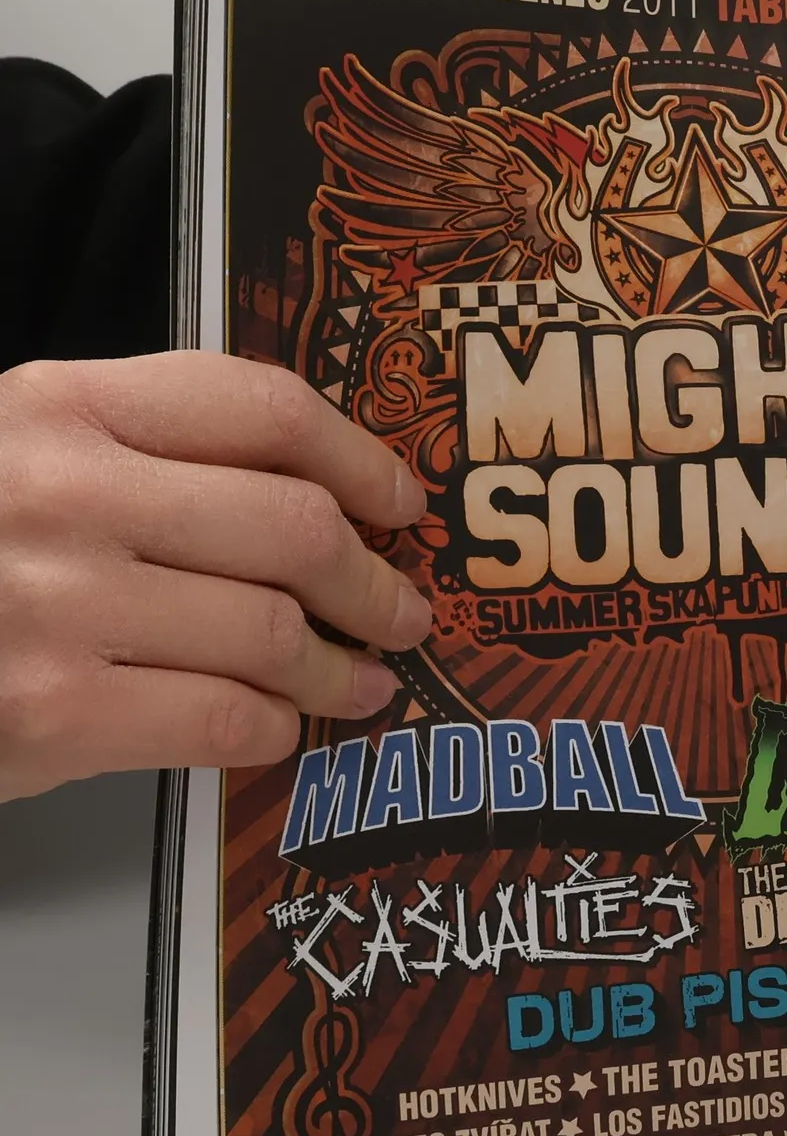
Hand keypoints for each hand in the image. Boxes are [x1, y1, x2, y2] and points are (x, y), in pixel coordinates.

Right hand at [0, 353, 431, 801]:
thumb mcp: (24, 453)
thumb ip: (147, 450)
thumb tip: (319, 495)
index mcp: (63, 406)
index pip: (263, 408)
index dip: (362, 459)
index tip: (401, 502)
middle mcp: (66, 493)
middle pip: (296, 528)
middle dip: (374, 583)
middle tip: (401, 611)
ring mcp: (56, 603)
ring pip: (273, 632)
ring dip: (341, 669)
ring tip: (360, 680)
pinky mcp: (50, 710)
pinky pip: (223, 718)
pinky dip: (274, 729)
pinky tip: (278, 726)